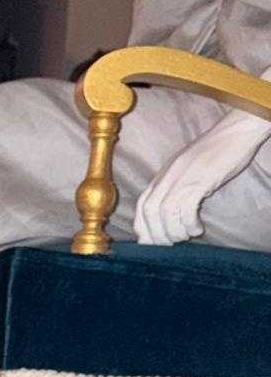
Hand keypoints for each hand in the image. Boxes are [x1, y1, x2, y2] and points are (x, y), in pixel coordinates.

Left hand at [134, 107, 270, 244]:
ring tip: (186, 235)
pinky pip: (187, 209)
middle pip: (150, 211)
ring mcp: (182, 177)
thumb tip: (166, 214)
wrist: (234, 133)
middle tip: (170, 244)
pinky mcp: (199, 180)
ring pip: (166, 212)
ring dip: (174, 231)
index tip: (150, 241)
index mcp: (163, 174)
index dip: (142, 226)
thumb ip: (174, 187)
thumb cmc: (213, 153)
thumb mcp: (185, 169)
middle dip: (157, 234)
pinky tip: (197, 228)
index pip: (142, 204)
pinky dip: (189, 224)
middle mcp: (168, 176)